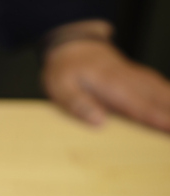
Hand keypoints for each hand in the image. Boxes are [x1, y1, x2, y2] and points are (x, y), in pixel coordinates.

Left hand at [41, 20, 169, 132]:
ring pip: (158, 89)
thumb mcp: (60, 88)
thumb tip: (99, 121)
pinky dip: (167, 93)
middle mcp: (125, 77)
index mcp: (107, 82)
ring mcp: (132, 75)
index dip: (153, 116)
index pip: (135, 103)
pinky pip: (155, 84)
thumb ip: (78, 104)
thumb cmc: (64, 70)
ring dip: (169, 103)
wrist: (71, 46)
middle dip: (169, 112)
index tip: (168, 126)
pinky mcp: (134, 76)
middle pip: (153, 97)